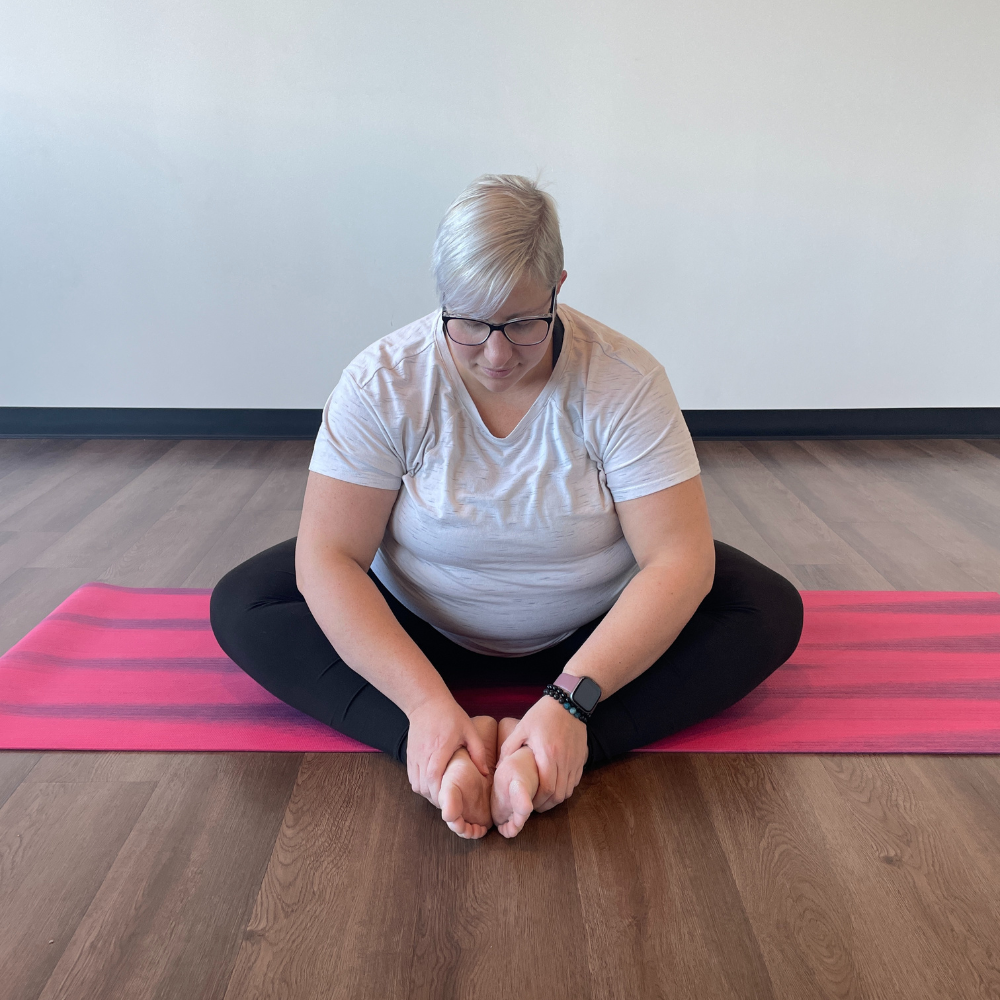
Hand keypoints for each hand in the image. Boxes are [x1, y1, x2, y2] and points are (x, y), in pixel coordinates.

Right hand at [406, 694, 491, 806]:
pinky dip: (421, 786)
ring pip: (417, 785)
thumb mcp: (469, 730)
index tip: (452, 798)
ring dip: (428, 793)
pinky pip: (412, 779)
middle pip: (424, 785)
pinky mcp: (409, 756)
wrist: (426, 703)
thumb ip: (478, 752)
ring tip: (442, 794)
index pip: (433, 776)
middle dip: (436, 798)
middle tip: (451, 801)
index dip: (440, 792)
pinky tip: (432, 785)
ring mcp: (414, 756)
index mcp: (440, 748)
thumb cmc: (450, 715)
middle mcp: (424, 754)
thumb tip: (485, 773)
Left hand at [497, 694, 587, 811]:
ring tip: (545, 798)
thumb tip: (499, 767)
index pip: (546, 789)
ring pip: (568, 790)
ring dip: (556, 798)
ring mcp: (575, 761)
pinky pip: (576, 781)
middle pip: (558, 794)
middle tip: (535, 806)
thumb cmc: (543, 714)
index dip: (537, 801)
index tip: (528, 804)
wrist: (569, 702)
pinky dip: (566, 788)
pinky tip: (556, 785)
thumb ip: (509, 748)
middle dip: (546, 804)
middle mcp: (564, 760)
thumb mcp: (522, 728)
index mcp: (548, 754)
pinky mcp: (582, 758)